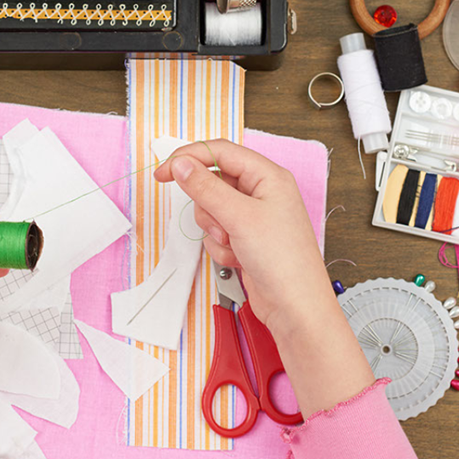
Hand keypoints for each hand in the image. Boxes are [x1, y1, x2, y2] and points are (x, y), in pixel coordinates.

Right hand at [153, 140, 334, 334]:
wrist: (294, 306)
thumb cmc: (284, 261)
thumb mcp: (239, 217)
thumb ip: (205, 187)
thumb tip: (181, 164)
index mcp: (268, 176)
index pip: (220, 152)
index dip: (189, 157)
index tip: (164, 171)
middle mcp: (262, 193)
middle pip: (212, 182)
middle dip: (208, 206)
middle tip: (218, 223)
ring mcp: (253, 217)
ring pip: (211, 209)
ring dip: (214, 230)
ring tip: (233, 243)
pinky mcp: (245, 238)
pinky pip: (216, 232)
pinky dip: (220, 247)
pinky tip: (238, 258)